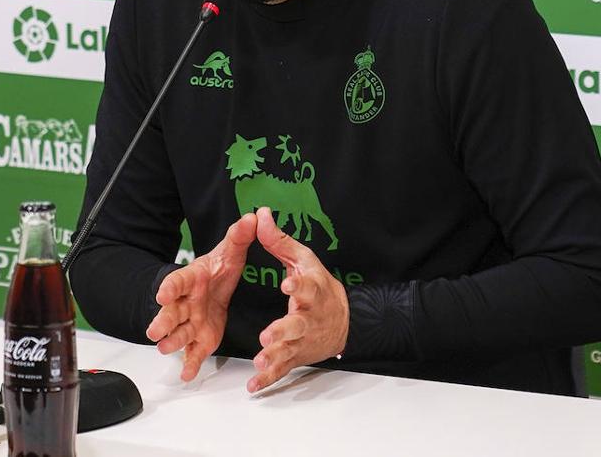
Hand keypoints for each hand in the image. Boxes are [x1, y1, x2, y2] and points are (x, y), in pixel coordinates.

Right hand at [146, 213, 257, 381]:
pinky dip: (189, 364)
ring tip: (164, 349)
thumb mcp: (231, 251)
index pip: (177, 280)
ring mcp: (190, 322)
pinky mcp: (200, 339)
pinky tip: (187, 375)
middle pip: (171, 312)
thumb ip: (240, 236)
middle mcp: (186, 303)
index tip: (162, 292)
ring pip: (178, 334)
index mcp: (191, 279)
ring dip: (171, 342)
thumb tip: (253, 217)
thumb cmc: (216, 270)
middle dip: (163, 321)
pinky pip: (193, 353)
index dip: (170, 287)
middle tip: (154, 331)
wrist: (213, 288)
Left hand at [248, 207, 348, 392]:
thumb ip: (279, 241)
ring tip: (260, 361)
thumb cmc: (321, 287)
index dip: (298, 286)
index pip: (306, 287)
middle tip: (268, 335)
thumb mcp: (303, 260)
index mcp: (312, 291)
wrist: (346, 320)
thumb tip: (259, 215)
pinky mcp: (296, 356)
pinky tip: (254, 385)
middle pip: (297, 325)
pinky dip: (268, 379)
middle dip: (283, 331)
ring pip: (288, 350)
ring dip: (274, 357)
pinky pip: (282, 369)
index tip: (288, 284)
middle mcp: (308, 317)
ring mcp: (302, 340)